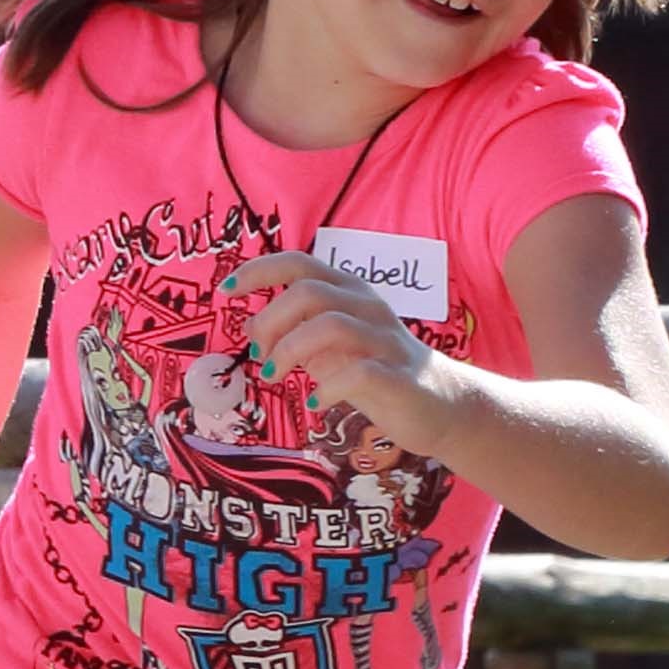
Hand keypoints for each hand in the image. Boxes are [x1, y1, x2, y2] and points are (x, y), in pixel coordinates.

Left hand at [225, 252, 457, 465]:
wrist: (443, 405)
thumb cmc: (377, 370)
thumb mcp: (329, 347)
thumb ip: (295, 331)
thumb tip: (250, 323)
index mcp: (349, 293)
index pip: (300, 263)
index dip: (259, 271)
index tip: (225, 291)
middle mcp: (369, 307)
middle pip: (308, 292)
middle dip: (270, 322)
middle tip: (259, 356)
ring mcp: (386, 340)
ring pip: (330, 325)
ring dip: (289, 351)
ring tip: (275, 376)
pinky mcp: (400, 376)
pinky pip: (360, 372)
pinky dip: (328, 387)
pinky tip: (316, 402)